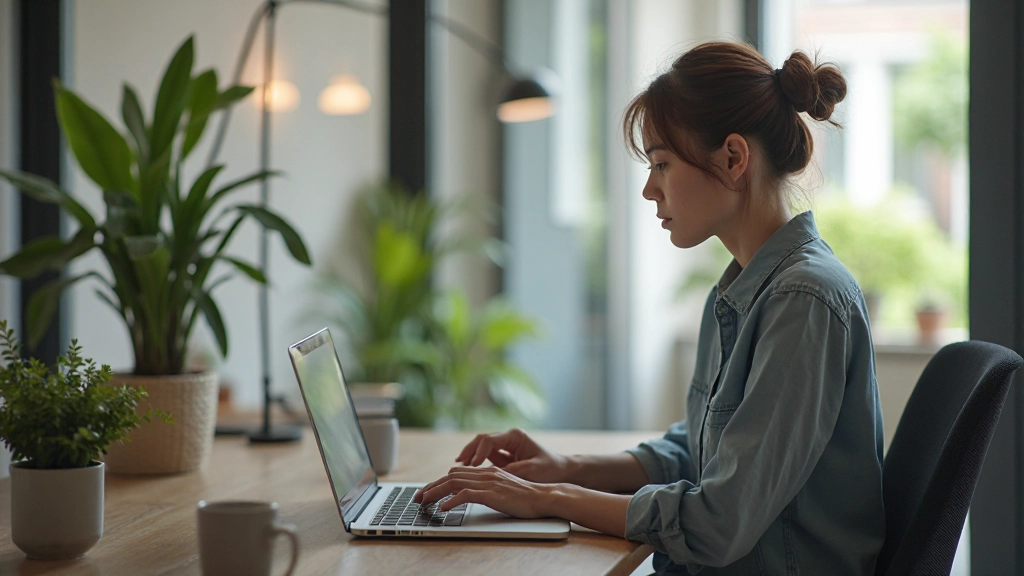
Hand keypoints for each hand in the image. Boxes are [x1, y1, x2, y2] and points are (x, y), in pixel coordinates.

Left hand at [413, 466, 558, 518]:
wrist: (544, 497)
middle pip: (450, 476)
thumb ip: (487, 487)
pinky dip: (450, 501)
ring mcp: (488, 482)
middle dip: (430, 487)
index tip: (427, 492)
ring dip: (435, 493)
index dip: (438, 482)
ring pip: (453, 483)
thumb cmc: (526, 497)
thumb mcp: (503, 489)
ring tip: (423, 503)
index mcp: (487, 471)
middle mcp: (485, 473)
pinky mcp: (492, 494)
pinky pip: (465, 495)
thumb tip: (470, 493)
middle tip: (417, 498)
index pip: (455, 473)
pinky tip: (442, 509)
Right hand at [455, 428, 572, 483]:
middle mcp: (508, 438)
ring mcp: (506, 446)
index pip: (489, 440)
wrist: (564, 471)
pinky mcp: (505, 456)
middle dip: (468, 451)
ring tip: (457, 468)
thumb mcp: (531, 471)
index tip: (472, 466)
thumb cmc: (551, 469)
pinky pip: (486, 457)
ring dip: (470, 456)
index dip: (478, 453)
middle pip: (481, 440)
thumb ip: (510, 472)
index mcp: (515, 436)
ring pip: (481, 447)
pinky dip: (476, 463)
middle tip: (457, 465)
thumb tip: (489, 476)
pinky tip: (468, 471)